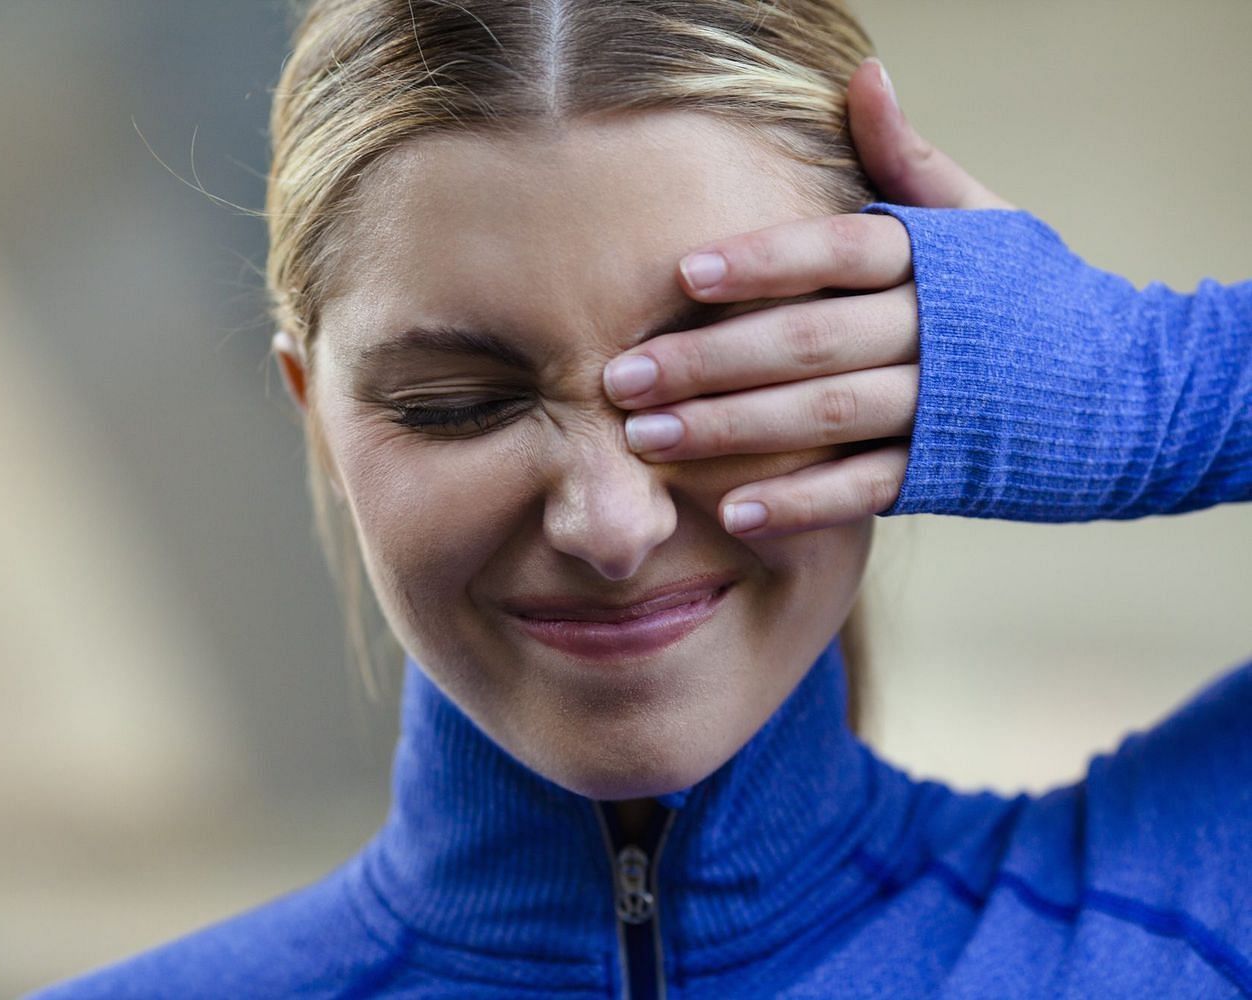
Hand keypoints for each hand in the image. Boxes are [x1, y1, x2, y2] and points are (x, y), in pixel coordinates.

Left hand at [603, 57, 1012, 538]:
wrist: (1125, 388)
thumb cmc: (1025, 295)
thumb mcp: (979, 219)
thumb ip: (908, 160)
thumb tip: (864, 76)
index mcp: (933, 261)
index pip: (837, 252)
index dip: (763, 261)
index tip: (684, 275)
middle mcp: (933, 332)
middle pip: (809, 340)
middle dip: (709, 360)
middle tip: (622, 376)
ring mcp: (939, 406)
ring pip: (824, 415)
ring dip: (732, 429)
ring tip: (649, 437)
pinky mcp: (942, 471)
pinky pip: (864, 489)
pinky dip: (800, 503)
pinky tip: (731, 511)